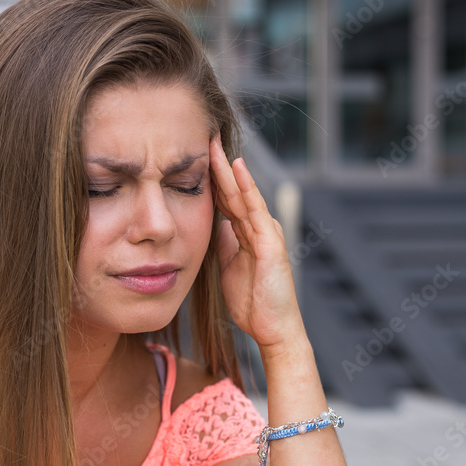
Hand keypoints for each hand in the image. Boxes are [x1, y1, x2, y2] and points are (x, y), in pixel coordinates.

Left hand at [209, 133, 303, 351]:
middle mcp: (258, 227)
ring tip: (215, 143)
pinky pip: (255, 209)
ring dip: (229, 168)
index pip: (225, 199)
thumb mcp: (228, 267)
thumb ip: (223, 245)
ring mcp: (266, 233)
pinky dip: (246, 187)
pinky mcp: (270, 243)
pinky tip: (237, 168)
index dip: (210, 178)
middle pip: (233, 190)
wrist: (273, 330)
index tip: (192, 154)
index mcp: (246, 233)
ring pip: (243, 194)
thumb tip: (211, 226)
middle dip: (218, 164)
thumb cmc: (252, 303)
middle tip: (203, 135)